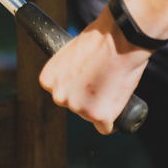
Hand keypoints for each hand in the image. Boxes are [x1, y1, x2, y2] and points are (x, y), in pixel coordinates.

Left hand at [38, 7, 150, 133]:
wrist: (119, 40)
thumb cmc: (99, 40)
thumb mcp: (70, 53)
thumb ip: (66, 70)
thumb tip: (72, 79)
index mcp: (47, 80)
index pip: (61, 93)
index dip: (77, 86)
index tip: (88, 78)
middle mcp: (58, 96)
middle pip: (74, 106)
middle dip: (87, 98)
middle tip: (103, 80)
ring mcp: (78, 108)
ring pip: (90, 116)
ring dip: (101, 106)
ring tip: (111, 83)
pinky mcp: (98, 116)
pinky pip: (105, 127)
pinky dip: (112, 119)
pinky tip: (116, 103)